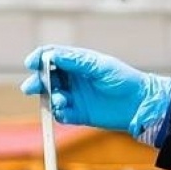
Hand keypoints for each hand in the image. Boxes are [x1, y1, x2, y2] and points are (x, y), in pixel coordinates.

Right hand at [20, 45, 170, 139]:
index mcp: (77, 62)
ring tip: (61, 100)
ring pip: (51, 97)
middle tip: (31, 87)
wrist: (139, 104)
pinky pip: (61, 114)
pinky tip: (64, 112)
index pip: (51, 57)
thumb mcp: (100, 66)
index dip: (39, 58)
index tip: (31, 63)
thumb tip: (51, 55)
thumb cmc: (123, 79)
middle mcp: (72, 79)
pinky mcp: (78, 114)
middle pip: (46, 78)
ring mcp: (74, 97)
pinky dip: (59, 113)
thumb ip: (76, 61)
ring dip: (50, 98)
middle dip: (37, 82)